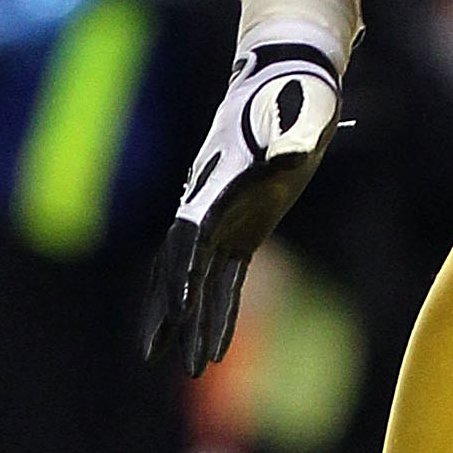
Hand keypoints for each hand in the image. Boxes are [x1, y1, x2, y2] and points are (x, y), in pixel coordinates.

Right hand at [141, 35, 343, 373]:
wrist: (294, 81)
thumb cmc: (298, 96)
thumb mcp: (300, 115)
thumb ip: (291, 137)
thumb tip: (291, 154)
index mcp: (217, 181)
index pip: (189, 232)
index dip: (181, 267)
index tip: (179, 304)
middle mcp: (210, 203)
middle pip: (175, 266)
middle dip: (165, 310)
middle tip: (151, 352)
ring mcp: (224, 219)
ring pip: (197, 281)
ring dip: (193, 324)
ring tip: (189, 371)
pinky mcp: (244, 230)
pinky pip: (225, 280)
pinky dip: (222, 314)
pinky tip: (218, 349)